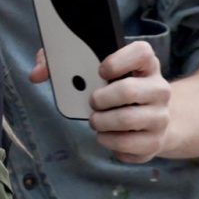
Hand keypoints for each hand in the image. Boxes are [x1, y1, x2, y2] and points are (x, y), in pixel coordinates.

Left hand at [29, 42, 171, 163]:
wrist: (150, 119)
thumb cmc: (114, 89)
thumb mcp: (95, 71)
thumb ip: (61, 64)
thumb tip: (36, 74)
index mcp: (145, 64)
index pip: (141, 52)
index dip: (118, 60)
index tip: (99, 70)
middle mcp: (159, 89)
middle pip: (130, 90)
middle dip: (99, 98)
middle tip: (91, 102)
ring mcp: (161, 116)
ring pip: (128, 120)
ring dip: (102, 123)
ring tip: (96, 120)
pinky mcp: (157, 141)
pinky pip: (129, 146)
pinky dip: (110, 143)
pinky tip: (106, 136)